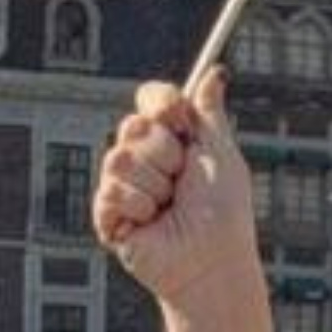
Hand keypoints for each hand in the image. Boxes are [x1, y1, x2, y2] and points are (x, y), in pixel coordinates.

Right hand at [94, 73, 254, 306]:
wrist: (212, 259)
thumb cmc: (224, 212)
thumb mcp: (221, 153)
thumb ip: (209, 112)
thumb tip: (215, 72)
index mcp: (172, 139)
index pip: (150, 99)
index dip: (161, 103)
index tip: (178, 117)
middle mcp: (145, 158)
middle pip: (131, 125)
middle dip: (164, 152)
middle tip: (182, 178)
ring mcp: (124, 185)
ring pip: (118, 158)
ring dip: (154, 184)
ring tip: (168, 206)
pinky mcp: (108, 214)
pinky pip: (110, 192)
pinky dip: (139, 208)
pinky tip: (151, 223)